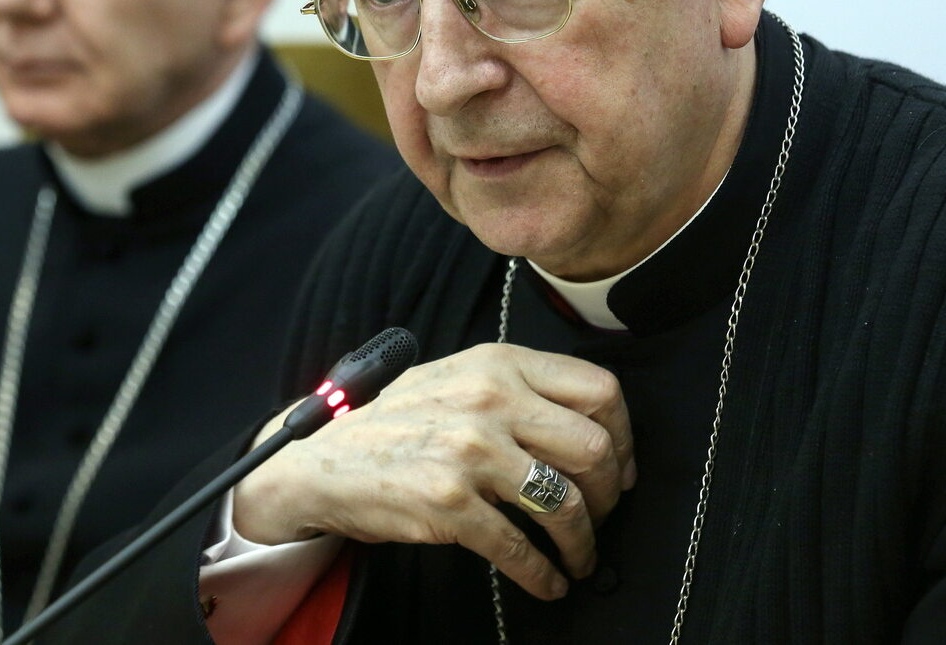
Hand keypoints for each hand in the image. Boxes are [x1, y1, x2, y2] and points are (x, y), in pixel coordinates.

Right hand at [233, 343, 635, 599]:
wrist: (322, 460)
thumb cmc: (397, 422)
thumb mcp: (457, 378)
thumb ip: (517, 388)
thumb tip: (588, 427)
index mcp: (498, 363)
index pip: (598, 388)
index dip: (623, 435)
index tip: (620, 466)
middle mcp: (489, 400)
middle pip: (592, 448)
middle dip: (610, 494)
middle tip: (603, 516)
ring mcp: (470, 451)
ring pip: (565, 503)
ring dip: (582, 542)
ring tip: (578, 557)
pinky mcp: (450, 504)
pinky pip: (520, 548)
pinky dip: (543, 574)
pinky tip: (548, 582)